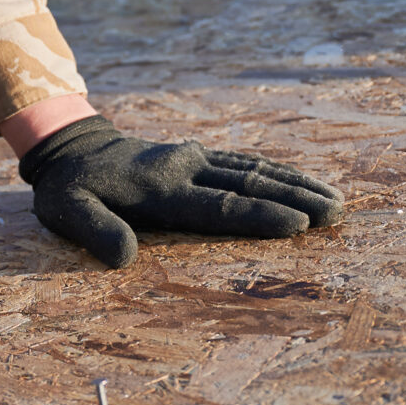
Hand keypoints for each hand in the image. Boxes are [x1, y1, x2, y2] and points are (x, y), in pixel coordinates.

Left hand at [19, 115, 343, 267]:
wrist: (70, 145)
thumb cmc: (69, 189)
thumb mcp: (67, 211)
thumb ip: (96, 231)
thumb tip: (126, 259)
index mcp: (160, 188)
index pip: (218, 206)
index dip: (259, 216)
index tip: (298, 223)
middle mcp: (185, 168)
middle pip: (249, 184)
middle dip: (295, 198)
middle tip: (338, 213)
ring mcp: (193, 158)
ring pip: (254, 169)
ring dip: (295, 184)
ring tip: (335, 200)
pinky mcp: (197, 156)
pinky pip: (244, 162)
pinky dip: (277, 171)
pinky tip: (302, 182)